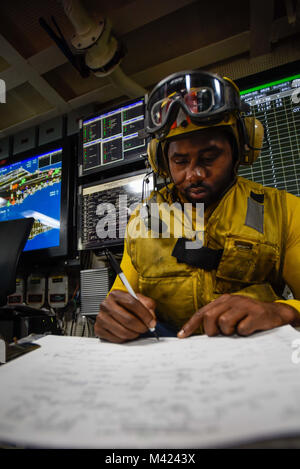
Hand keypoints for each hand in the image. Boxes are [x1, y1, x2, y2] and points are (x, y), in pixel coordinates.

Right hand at [94, 290, 156, 342]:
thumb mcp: (140, 300)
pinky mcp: (98, 329)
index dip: (144, 315)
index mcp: (116, 294)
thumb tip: (151, 320)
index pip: (132, 304)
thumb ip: (149, 306)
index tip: (151, 322)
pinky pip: (115, 338)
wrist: (116, 309)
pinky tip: (126, 333)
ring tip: (136, 331)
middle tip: (145, 329)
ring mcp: (101, 317)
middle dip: (140, 327)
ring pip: (122, 331)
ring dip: (134, 334)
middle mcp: (106, 304)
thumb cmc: (128, 305)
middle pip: (128, 319)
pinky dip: (124, 339)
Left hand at [177, 294, 299, 337]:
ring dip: (229, 332)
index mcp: (222, 301)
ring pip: (224, 322)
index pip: (202, 312)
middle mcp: (231, 300)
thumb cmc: (249, 318)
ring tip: (238, 330)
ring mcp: (244, 305)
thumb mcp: (231, 315)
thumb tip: (200, 336)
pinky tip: (249, 330)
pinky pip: (242, 328)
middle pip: (209, 317)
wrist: (275, 314)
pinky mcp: (256, 313)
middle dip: (211, 330)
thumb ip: (217, 321)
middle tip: (220, 335)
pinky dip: (243, 333)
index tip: (181, 337)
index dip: (190, 325)